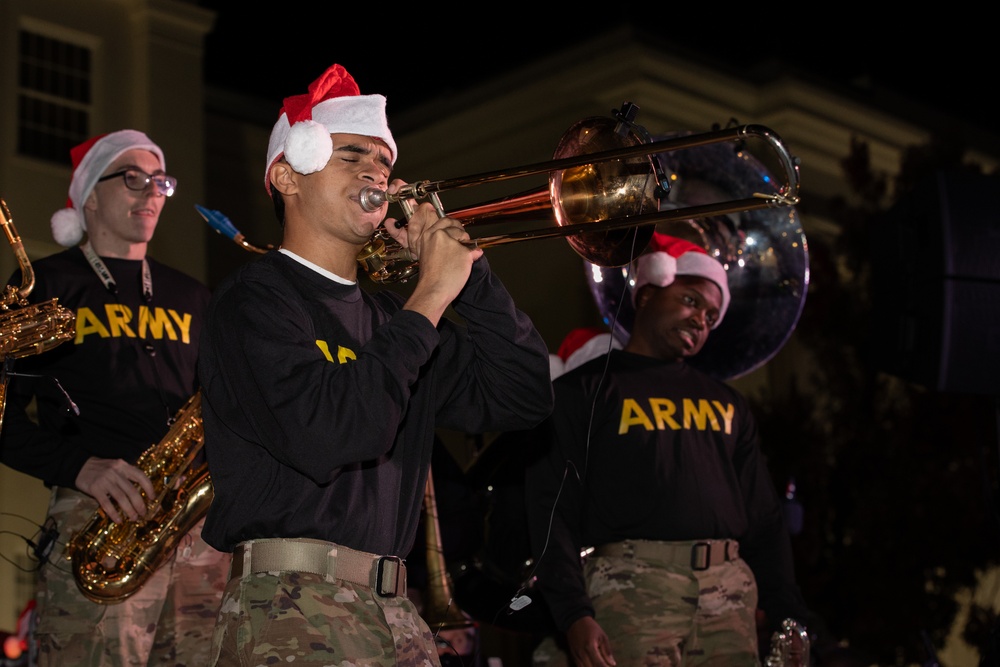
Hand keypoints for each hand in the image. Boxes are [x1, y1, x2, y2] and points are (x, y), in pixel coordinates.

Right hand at [75, 457, 155, 523]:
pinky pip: (106, 503)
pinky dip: (114, 513)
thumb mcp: (116, 467)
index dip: (149, 488)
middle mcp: (116, 472)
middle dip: (139, 504)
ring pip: (121, 498)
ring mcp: (105, 480)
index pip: (141, 476)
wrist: (80, 466)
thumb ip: (126, 476)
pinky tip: (118, 520)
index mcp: (123, 466)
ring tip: (134, 518)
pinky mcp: (95, 489)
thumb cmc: (102, 469)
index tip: (152, 498)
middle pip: (132, 490)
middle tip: (143, 513)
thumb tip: (141, 492)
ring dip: (129, 510)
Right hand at [396, 201, 482, 325]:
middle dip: (460, 232)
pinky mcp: (463, 252)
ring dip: (466, 245)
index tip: (455, 227)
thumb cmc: (429, 276)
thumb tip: (447, 239)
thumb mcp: (425, 253)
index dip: (451, 224)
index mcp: (429, 235)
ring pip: (465, 237)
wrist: (433, 290)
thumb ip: (435, 242)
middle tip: (461, 241)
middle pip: (456, 226)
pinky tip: (468, 263)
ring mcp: (452, 243)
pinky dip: (474, 256)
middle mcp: (439, 235)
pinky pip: (474, 250)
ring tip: (459, 258)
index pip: (444, 220)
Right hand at [566, 616, 616, 666]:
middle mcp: (582, 654)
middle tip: (606, 666)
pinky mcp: (573, 657)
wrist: (575, 621)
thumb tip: (613, 664)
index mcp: (590, 647)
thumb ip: (607, 651)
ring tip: (599, 665)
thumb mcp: (602, 636)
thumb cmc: (591, 628)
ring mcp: (576, 656)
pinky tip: (592, 665)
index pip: (599, 664)